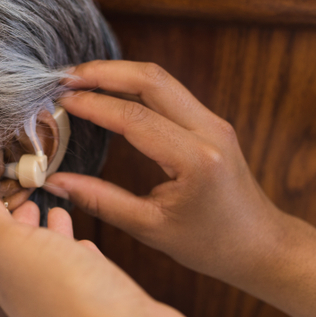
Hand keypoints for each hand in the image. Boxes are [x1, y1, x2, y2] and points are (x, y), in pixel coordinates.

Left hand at [0, 190, 205, 316]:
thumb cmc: (66, 296)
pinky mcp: (107, 303)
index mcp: (7, 283)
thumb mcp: (12, 247)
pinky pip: (89, 274)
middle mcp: (36, 297)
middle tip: (29, 202)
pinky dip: (83, 255)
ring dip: (52, 237)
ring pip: (56, 263)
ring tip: (58, 213)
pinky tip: (87, 247)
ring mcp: (73, 302)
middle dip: (21, 228)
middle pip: (21, 257)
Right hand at [47, 60, 292, 286]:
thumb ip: (100, 201)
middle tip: (64, 77)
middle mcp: (209, 130)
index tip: (59, 100)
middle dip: (104, 72)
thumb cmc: (210, 245)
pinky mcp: (211, 123)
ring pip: (160, 79)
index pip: (134, 116)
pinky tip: (108, 92)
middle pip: (151, 78)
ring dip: (118, 73)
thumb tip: (55, 182)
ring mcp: (213, 122)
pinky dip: (134, 85)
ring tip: (79, 79)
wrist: (261, 245)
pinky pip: (169, 92)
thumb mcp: (150, 228)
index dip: (92, 104)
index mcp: (196, 159)